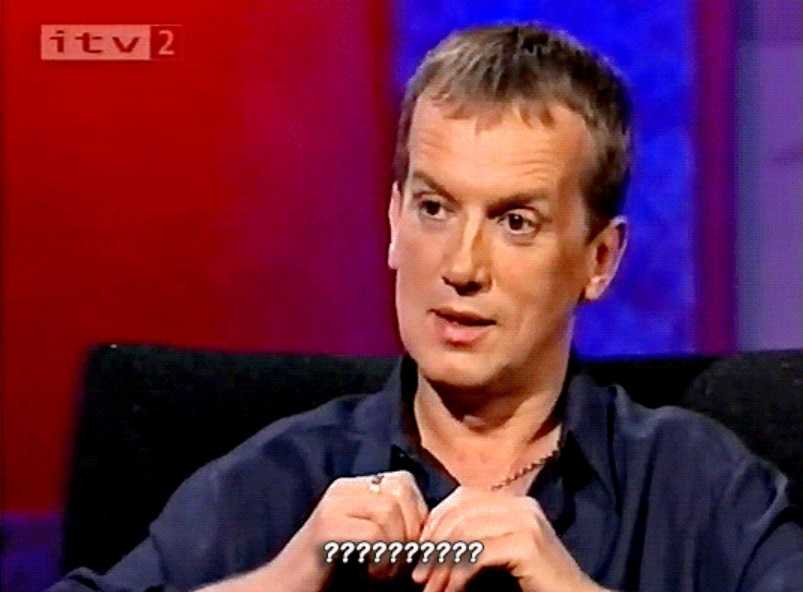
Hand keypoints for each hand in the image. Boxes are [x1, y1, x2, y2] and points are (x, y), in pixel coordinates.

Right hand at [266, 470, 427, 590]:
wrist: (287, 589)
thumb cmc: (336, 571)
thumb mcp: (371, 540)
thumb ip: (395, 525)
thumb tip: (436, 528)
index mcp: (353, 487)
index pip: (404, 482)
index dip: (419, 514)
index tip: (414, 546)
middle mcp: (342, 489)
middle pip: (401, 491)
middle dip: (412, 530)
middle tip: (402, 562)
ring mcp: (332, 506)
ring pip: (389, 512)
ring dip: (397, 548)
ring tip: (385, 571)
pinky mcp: (326, 529)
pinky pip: (374, 535)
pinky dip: (383, 559)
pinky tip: (372, 573)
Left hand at [411, 486, 600, 591]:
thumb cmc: (534, 582)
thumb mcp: (501, 552)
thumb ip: (477, 537)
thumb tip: (431, 540)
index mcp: (514, 502)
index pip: (463, 497)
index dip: (436, 522)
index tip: (420, 552)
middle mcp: (521, 505)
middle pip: (461, 512)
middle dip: (434, 544)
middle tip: (420, 576)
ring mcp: (526, 522)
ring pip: (466, 533)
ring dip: (442, 564)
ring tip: (431, 588)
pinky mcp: (527, 545)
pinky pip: (478, 554)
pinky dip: (458, 574)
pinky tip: (451, 590)